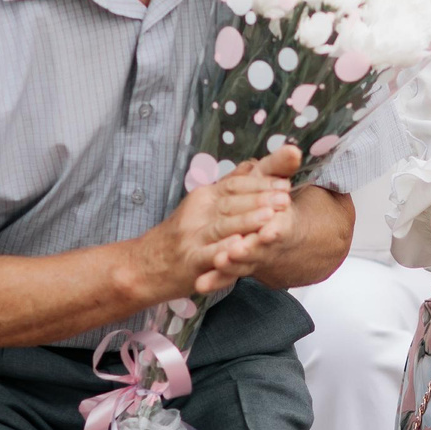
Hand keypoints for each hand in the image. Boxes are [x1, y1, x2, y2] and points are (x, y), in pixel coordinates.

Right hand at [154, 142, 298, 294]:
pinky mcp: (190, 260)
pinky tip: (241, 245)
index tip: (285, 180)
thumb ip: (229, 187)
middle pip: (231, 202)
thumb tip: (253, 165)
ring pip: (222, 225)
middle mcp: (198, 212)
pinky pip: (209, 253)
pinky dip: (224, 249)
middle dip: (260, 199)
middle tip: (286, 197)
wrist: (145, 264)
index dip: (260, 183)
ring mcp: (192, 236)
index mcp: (205, 196)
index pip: (234, 184)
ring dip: (246, 220)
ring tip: (270, 216)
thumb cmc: (183, 235)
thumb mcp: (203, 206)